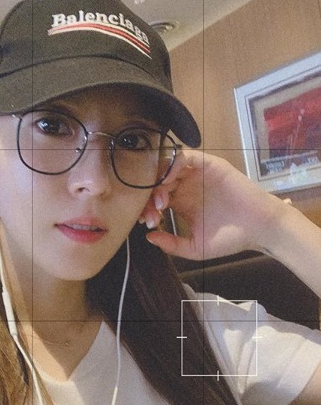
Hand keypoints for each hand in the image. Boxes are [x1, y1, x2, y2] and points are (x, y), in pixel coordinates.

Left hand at [141, 149, 286, 259]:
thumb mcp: (195, 247)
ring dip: (159, 181)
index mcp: (180, 202)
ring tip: (161, 200)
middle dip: (148, 195)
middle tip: (152, 212)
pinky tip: (169, 180)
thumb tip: (149, 237)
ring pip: (168, 167)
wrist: (259, 229)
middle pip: (156, 181)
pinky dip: (173, 164)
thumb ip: (172, 244)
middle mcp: (186, 185)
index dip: (145, 207)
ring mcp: (196, 174)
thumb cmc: (230, 238)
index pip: (153, 197)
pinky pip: (186, 157)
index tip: (145, 222)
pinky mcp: (209, 165)